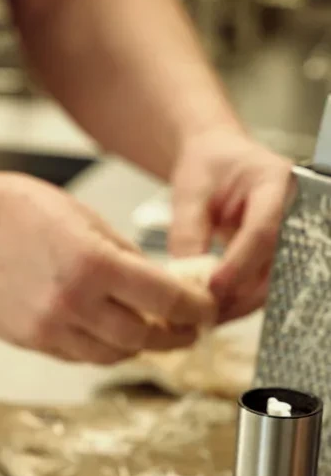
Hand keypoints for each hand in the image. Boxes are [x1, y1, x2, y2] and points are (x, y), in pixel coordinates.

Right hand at [0, 171, 214, 364]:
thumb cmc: (12, 209)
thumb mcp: (83, 217)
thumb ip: (124, 256)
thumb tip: (161, 285)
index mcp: (93, 264)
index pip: (165, 301)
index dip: (195, 310)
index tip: (207, 311)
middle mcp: (73, 304)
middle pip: (145, 338)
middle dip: (175, 337)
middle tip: (189, 329)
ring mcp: (50, 329)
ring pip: (114, 354)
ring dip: (139, 346)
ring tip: (151, 331)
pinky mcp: (32, 342)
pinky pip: (82, 356)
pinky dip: (105, 348)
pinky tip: (111, 331)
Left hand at [168, 127, 291, 321]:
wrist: (217, 159)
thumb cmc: (206, 166)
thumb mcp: (189, 192)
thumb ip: (187, 232)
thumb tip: (186, 279)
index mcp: (274, 182)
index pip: (263, 229)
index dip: (239, 263)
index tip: (212, 287)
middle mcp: (291, 209)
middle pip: (274, 261)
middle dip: (239, 293)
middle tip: (204, 313)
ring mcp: (288, 234)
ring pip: (272, 280)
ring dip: (238, 303)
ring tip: (205, 316)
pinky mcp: (275, 253)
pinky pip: (262, 283)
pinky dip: (238, 300)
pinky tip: (214, 309)